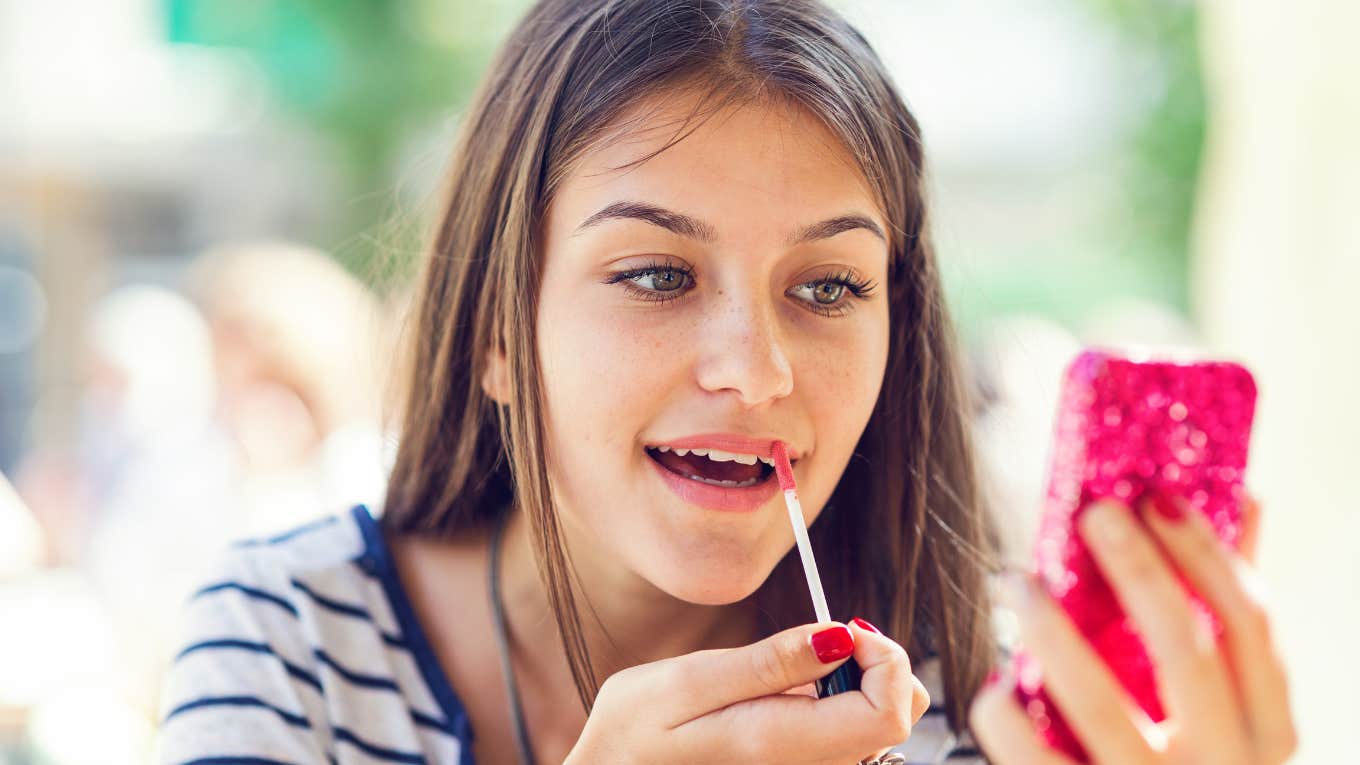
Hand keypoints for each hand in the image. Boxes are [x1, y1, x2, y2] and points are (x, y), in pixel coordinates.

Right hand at [565, 618, 929, 764]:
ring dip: (853, 682)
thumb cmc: (635, 734)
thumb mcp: (688, 683)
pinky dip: (833, 703)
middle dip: (874, 663)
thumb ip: (769, 663)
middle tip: (821, 637)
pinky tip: (786, 696)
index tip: (845, 626)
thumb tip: (842, 637)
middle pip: (896, 719)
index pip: (891, 714)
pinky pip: (846, 735)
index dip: (885, 658)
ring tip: (793, 670)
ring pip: (876, 726)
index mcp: (786, 747)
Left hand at [969, 493, 1297, 763]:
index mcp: (1266, 728)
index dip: (1204, 553)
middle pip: (1184, 652)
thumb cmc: (1193, 759)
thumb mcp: (1235, 703)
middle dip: (1138, 572)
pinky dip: (1007, 714)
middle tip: (1094, 513)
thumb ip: (1231, 612)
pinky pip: (1034, 759)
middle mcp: (1221, 763)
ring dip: (1050, 630)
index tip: (1155, 496)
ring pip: (1098, 704)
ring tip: (1014, 580)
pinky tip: (996, 683)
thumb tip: (1246, 499)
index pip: (1248, 624)